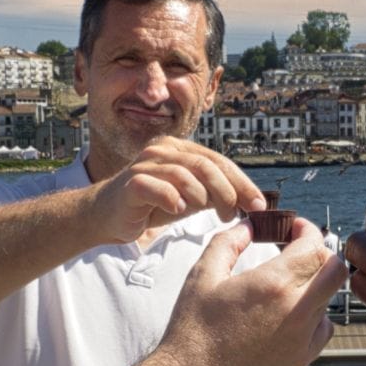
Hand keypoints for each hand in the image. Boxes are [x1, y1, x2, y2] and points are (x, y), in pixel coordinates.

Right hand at [85, 136, 265, 244]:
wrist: (106, 215)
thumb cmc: (151, 204)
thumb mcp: (189, 197)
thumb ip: (213, 193)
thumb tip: (248, 200)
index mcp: (180, 150)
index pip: (218, 161)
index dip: (242, 182)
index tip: (259, 204)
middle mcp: (163, 151)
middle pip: (205, 165)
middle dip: (229, 190)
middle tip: (237, 213)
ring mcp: (145, 165)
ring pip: (185, 174)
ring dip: (205, 197)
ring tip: (215, 215)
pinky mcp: (131, 183)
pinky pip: (157, 188)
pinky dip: (173, 198)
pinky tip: (181, 210)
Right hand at [157, 219, 344, 365]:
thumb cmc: (193, 330)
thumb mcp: (204, 275)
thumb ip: (229, 242)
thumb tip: (248, 225)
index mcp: (273, 284)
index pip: (314, 245)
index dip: (307, 230)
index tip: (294, 228)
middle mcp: (297, 310)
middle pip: (336, 270)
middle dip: (321, 252)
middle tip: (298, 250)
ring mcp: (303, 338)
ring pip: (329, 298)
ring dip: (315, 283)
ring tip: (286, 283)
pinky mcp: (301, 359)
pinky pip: (323, 328)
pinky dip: (314, 314)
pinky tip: (289, 313)